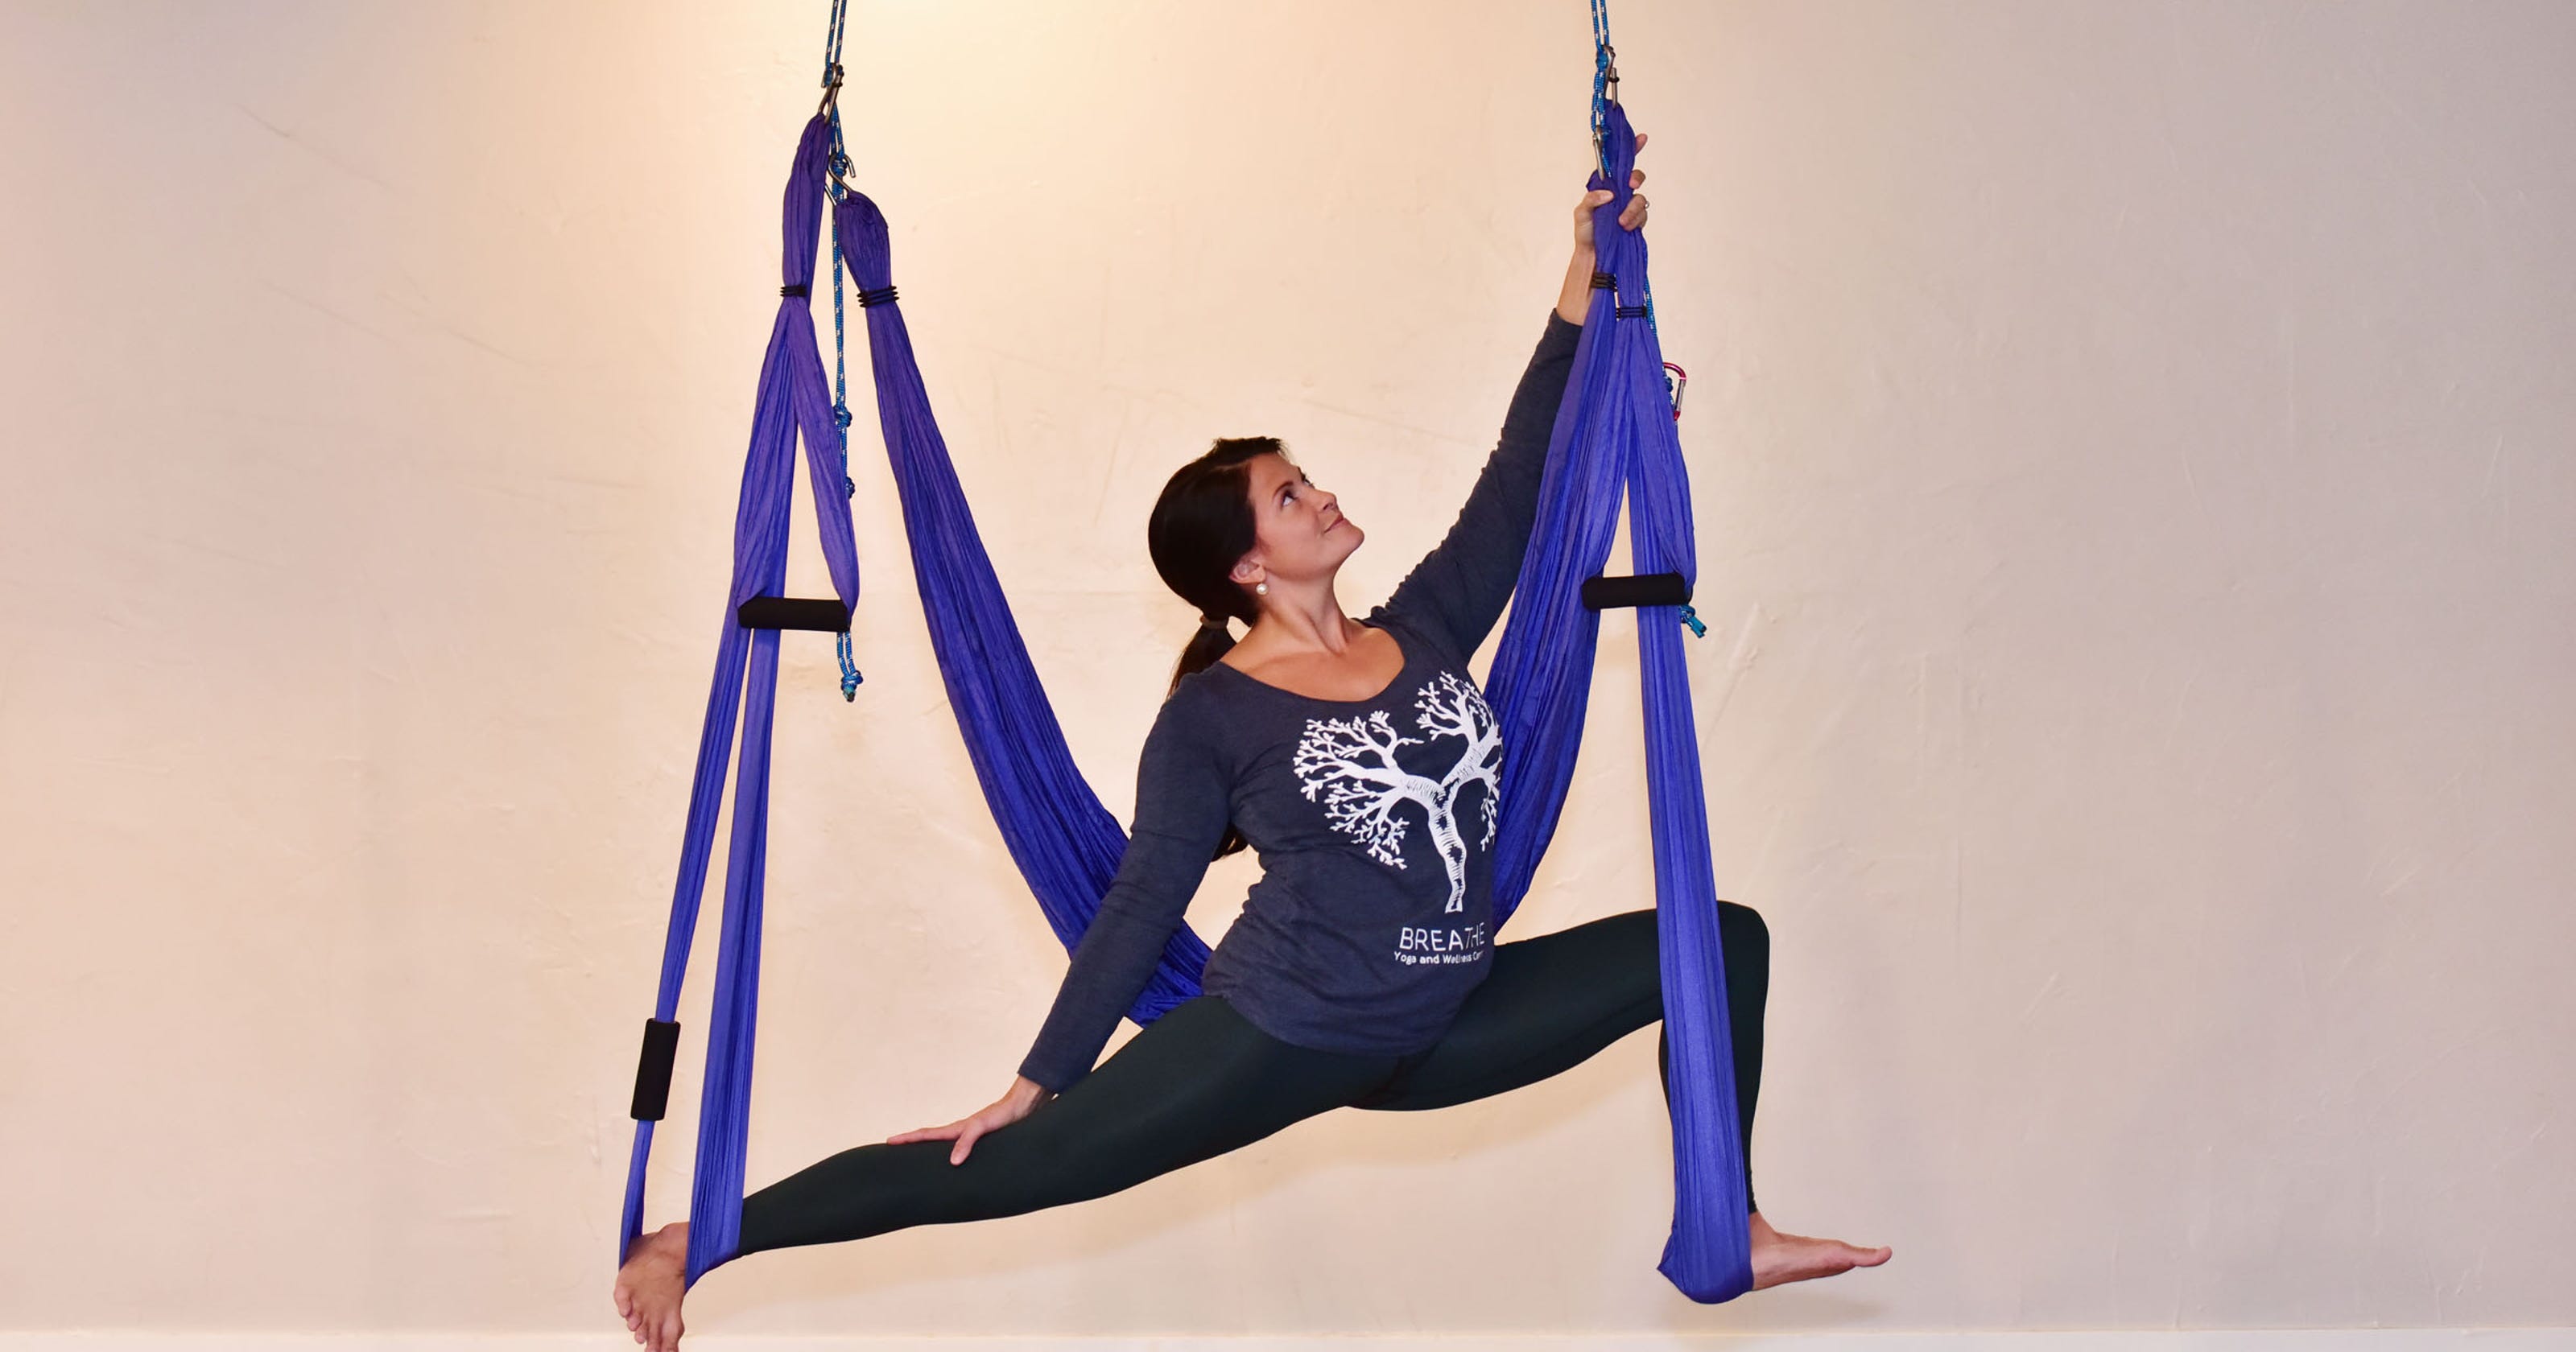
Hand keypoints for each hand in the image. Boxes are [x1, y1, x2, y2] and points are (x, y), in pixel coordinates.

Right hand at [887, 1075, 1054, 1164]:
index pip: (927, 1134)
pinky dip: (952, 1155)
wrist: (1024, 1106)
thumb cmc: (1004, 1114)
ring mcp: (971, 1136)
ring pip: (944, 1144)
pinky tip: (954, 1163)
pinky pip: (961, 1149)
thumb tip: (952, 1161)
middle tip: (893, 1149)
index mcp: (957, 1129)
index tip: (888, 1142)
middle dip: (911, 1144)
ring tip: (916, 1160)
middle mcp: (961, 1132)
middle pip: (930, 1138)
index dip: (908, 1139)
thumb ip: (967, 1142)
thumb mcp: (982, 1128)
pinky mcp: (983, 1141)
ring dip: (929, 1150)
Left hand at [1573, 131, 1649, 252]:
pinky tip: (1626, 227)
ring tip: (1621, 222)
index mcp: (1606, 187)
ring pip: (1640, 198)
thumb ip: (1591, 200)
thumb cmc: (1585, 232)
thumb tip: (1609, 194)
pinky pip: (1643, 215)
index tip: (1641, 138)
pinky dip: (1635, 220)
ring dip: (1632, 209)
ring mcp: (1629, 207)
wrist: (1593, 255)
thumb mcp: (1581, 213)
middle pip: (1636, 177)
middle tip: (1630, 184)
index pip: (1619, 164)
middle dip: (1636, 178)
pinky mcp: (1637, 221)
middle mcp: (1620, 194)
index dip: (1631, 149)